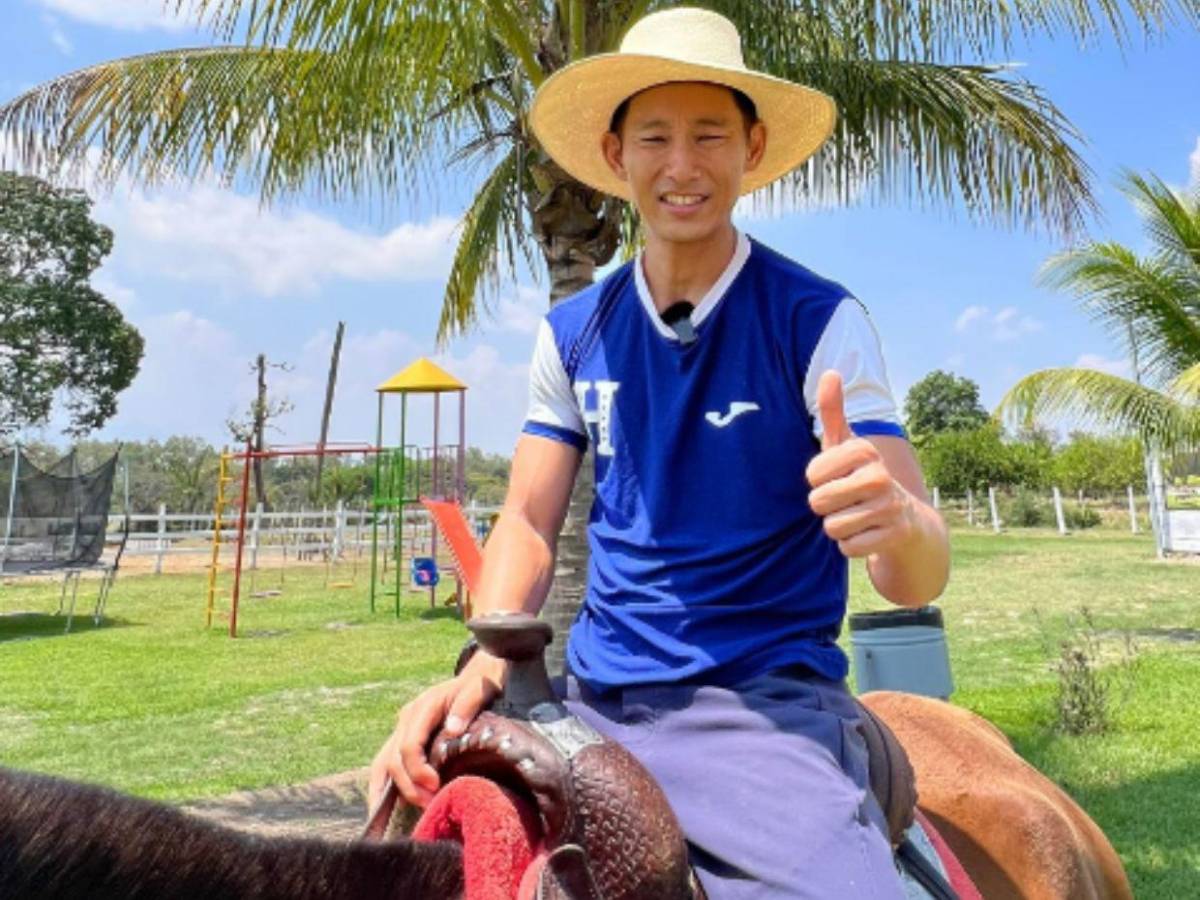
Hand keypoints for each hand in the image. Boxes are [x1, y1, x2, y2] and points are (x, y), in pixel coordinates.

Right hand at [367, 651, 506, 810]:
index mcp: (424, 706)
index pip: (409, 745)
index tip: (435, 786)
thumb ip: (467, 706)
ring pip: (383, 762)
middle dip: (408, 786)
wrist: (482, 673)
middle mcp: (408, 717)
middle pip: (393, 758)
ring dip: (392, 790)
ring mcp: (404, 727)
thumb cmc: (483, 684)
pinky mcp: (406, 736)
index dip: (417, 769)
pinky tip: (383, 809)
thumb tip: (453, 729)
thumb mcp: (480, 689)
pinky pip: (386, 762)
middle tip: (430, 805)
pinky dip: (382, 785)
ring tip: (405, 815)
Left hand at [805, 370, 916, 558]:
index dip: (817, 482)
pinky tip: (867, 534)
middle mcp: (879, 475)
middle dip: (826, 508)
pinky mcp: (895, 535)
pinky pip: (848, 548)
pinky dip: (851, 546)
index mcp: (863, 450)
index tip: (836, 478)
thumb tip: (831, 371)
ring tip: (856, 517)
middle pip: (818, 502)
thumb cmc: (862, 478)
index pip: (812, 475)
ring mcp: (890, 506)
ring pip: (832, 527)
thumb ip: (833, 412)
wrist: (905, 520)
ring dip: (838, 528)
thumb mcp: (846, 446)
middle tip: (845, 502)